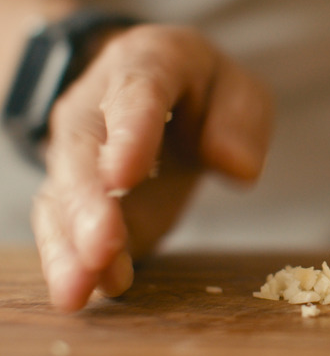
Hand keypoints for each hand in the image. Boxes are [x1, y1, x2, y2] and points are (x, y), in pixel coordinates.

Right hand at [31, 24, 272, 311]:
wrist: (159, 92)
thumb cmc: (205, 92)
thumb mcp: (239, 92)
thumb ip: (240, 122)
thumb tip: (237, 166)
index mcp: (150, 63)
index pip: (138, 93)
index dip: (130, 134)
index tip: (124, 176)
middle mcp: (100, 106)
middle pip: (85, 151)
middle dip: (90, 202)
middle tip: (101, 246)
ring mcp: (82, 152)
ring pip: (64, 194)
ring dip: (71, 244)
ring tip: (80, 288)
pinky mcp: (79, 195)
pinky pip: (63, 224)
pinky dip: (69, 259)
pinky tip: (80, 291)